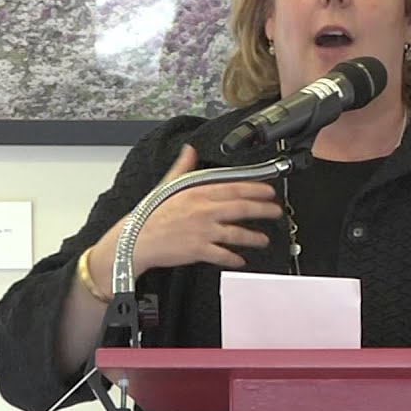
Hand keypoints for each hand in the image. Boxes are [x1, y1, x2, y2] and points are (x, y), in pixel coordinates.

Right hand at [98, 145, 282, 276]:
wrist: (135, 240)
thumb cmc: (149, 215)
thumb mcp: (167, 185)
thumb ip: (183, 167)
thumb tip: (189, 149)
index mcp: (198, 192)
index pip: (234, 187)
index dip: (256, 189)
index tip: (269, 191)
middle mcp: (204, 210)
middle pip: (242, 208)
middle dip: (263, 210)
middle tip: (276, 211)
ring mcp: (203, 231)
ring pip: (237, 233)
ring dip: (254, 237)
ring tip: (264, 240)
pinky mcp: (199, 250)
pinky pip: (223, 255)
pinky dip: (234, 258)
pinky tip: (241, 260)